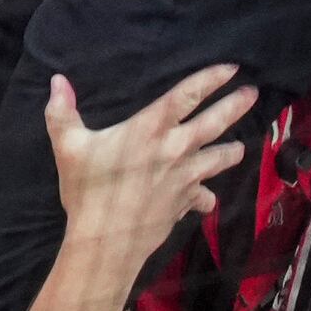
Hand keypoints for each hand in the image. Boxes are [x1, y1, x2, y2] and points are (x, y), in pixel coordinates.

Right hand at [48, 62, 258, 250]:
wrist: (107, 241)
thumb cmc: (89, 191)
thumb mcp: (68, 147)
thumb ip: (62, 111)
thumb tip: (57, 81)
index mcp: (150, 129)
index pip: (187, 95)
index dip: (211, 78)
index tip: (232, 68)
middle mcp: (175, 149)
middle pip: (214, 123)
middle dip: (235, 105)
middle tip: (252, 93)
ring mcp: (184, 178)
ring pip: (218, 160)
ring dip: (231, 152)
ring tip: (241, 147)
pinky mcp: (185, 203)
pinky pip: (203, 197)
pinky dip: (206, 196)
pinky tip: (207, 198)